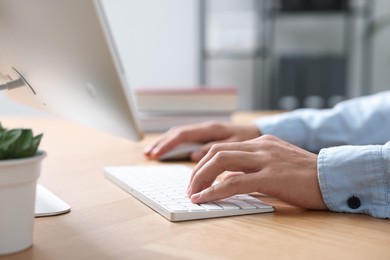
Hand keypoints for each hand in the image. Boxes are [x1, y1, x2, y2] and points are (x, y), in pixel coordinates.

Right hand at [144, 121, 260, 161]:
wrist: (259, 132)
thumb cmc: (251, 140)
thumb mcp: (237, 145)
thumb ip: (216, 150)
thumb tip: (194, 155)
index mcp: (212, 130)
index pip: (184, 135)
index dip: (168, 145)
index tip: (156, 154)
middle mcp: (206, 128)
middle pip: (178, 133)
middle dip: (162, 143)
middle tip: (148, 154)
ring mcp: (205, 131)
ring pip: (181, 135)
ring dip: (166, 143)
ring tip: (151, 153)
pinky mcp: (206, 136)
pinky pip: (187, 138)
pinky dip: (175, 144)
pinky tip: (168, 151)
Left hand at [187, 135, 327, 209]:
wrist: (335, 177)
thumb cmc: (307, 175)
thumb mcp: (277, 163)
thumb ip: (254, 168)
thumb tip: (228, 181)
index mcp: (261, 142)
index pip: (223, 147)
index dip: (204, 162)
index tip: (197, 178)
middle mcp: (260, 146)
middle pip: (216, 152)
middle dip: (197, 170)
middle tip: (191, 187)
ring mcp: (265, 159)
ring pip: (220, 162)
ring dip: (200, 179)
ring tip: (193, 194)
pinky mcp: (271, 176)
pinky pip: (234, 182)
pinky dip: (214, 191)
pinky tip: (204, 199)